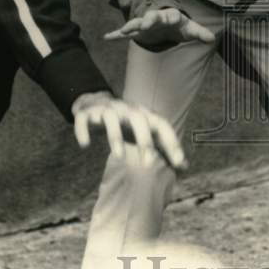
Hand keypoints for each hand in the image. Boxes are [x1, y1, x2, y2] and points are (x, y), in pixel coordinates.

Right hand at [71, 91, 186, 170]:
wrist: (96, 102)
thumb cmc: (127, 124)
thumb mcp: (146, 133)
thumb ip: (164, 148)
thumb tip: (185, 166)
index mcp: (144, 115)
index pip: (162, 125)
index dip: (171, 142)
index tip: (178, 163)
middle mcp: (127, 110)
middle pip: (138, 120)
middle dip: (145, 140)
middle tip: (148, 164)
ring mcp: (107, 110)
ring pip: (111, 119)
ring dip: (115, 137)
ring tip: (119, 156)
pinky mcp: (87, 112)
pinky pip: (84, 119)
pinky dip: (83, 130)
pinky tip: (85, 144)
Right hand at [104, 7, 215, 46]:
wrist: (165, 22)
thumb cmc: (179, 26)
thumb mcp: (190, 29)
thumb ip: (200, 33)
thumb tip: (212, 39)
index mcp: (171, 16)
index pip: (172, 15)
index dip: (173, 16)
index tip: (174, 18)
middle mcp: (156, 18)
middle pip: (152, 17)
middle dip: (149, 19)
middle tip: (146, 23)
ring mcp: (145, 24)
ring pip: (137, 23)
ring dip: (131, 26)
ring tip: (125, 30)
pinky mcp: (138, 31)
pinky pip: (125, 32)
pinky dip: (117, 35)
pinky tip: (107, 37)